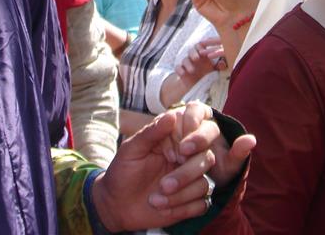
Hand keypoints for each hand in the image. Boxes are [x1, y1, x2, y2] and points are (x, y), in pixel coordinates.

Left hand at [93, 102, 254, 230]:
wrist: (117, 204)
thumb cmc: (123, 171)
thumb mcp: (132, 149)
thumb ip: (152, 132)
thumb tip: (172, 116)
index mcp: (173, 138)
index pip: (199, 130)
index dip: (196, 137)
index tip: (182, 148)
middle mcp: (186, 157)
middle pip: (207, 156)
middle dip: (187, 172)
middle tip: (164, 183)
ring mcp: (191, 179)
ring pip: (203, 184)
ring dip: (179, 194)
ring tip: (154, 199)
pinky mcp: (192, 201)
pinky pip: (201, 205)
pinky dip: (182, 209)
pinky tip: (163, 209)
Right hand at [176, 38, 226, 81]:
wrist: (196, 84)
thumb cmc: (207, 74)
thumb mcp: (214, 70)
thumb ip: (219, 66)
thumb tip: (222, 63)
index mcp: (202, 54)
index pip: (200, 45)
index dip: (201, 46)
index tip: (204, 50)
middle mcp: (193, 57)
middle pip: (191, 50)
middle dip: (194, 53)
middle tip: (197, 58)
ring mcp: (186, 63)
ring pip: (185, 60)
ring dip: (188, 64)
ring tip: (192, 70)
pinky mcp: (181, 71)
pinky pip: (178, 68)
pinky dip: (180, 70)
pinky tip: (183, 73)